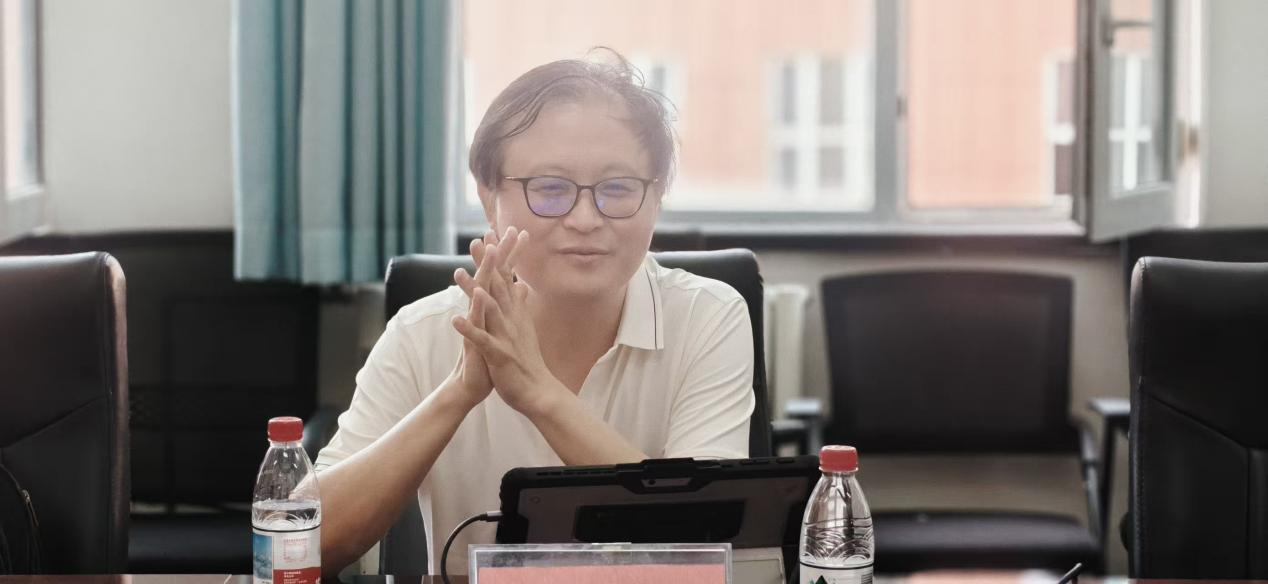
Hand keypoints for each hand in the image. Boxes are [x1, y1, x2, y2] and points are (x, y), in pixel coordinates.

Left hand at [451, 229, 564, 417]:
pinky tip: (455, 319)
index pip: (505, 279)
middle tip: (477, 241)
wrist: (538, 392)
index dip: (497, 257)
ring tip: (459, 274)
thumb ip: (520, 304)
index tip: (490, 234)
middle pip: (497, 287)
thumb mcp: (523, 327)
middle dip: (486, 264)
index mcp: (515, 314)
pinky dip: (470, 329)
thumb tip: (520, 284)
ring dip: (474, 292)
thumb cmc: (527, 361)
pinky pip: (482, 340)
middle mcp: (512, 321)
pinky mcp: (500, 355)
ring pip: (489, 310)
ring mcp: (506, 337)